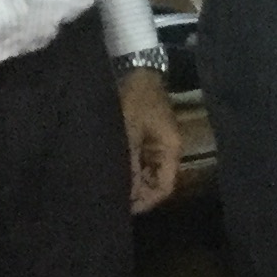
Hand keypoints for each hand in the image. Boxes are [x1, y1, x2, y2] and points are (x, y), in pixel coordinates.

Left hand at [118, 71, 183, 214]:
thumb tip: (124, 193)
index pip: (163, 188)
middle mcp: (167, 151)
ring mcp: (157, 144)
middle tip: (109, 198)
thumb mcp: (128, 131)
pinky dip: (127, 167)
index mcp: (170, 150)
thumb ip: (128, 163)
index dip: (144, 202)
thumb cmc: (135, 98)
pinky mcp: (146, 137)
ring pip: (146, 173)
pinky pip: (139, 161)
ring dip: (129, 180)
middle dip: (135, 193)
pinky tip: (110, 169)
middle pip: (155, 183)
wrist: (136, 68)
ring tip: (107, 185)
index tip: (121, 208)